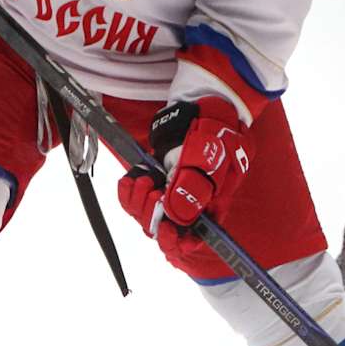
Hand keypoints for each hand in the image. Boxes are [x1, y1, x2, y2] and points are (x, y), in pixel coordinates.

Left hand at [117, 98, 253, 259]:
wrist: (203, 104)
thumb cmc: (216, 131)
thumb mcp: (210, 159)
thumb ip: (194, 189)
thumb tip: (176, 218)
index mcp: (211, 205)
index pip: (193, 238)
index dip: (177, 241)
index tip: (166, 228)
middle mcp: (191, 203)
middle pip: (166, 229)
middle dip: (152, 214)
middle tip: (152, 189)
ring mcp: (172, 192)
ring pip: (147, 214)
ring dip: (139, 201)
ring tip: (143, 178)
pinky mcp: (156, 180)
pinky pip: (135, 198)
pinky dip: (128, 192)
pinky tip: (130, 179)